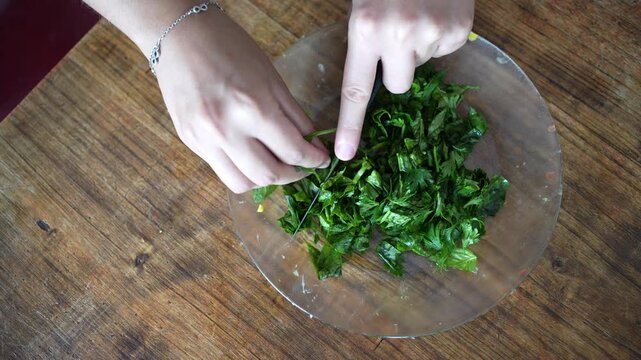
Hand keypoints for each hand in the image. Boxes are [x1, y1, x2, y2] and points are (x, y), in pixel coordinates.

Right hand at [154, 12, 329, 192]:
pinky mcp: (189, 142)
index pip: (293, 151)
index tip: (321, 160)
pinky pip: (221, 171)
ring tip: (275, 165)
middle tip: (302, 167)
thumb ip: (294, 116)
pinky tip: (251, 156)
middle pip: (269, 175)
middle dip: (293, 176)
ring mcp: (204, 140)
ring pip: (242, 183)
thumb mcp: (272, 78)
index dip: (313, 160)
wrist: (180, 35)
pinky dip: (242, 170)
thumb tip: (311, 144)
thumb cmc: (230, 48)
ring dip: (264, 179)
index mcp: (253, 108)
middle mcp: (227, 130)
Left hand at [335, 0, 474, 159]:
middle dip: (396, 69)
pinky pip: (444, 51)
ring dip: (418, 50)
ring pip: (420, 68)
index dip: (350, 125)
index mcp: (365, 28)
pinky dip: (440, 36)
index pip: (355, 89)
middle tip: (398, 35)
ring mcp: (432, 33)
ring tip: (418, 16)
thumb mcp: (364, 7)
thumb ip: (366, 45)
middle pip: (396, 86)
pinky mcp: (458, 31)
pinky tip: (436, 12)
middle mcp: (398, 34)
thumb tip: (376, 86)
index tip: (344, 154)